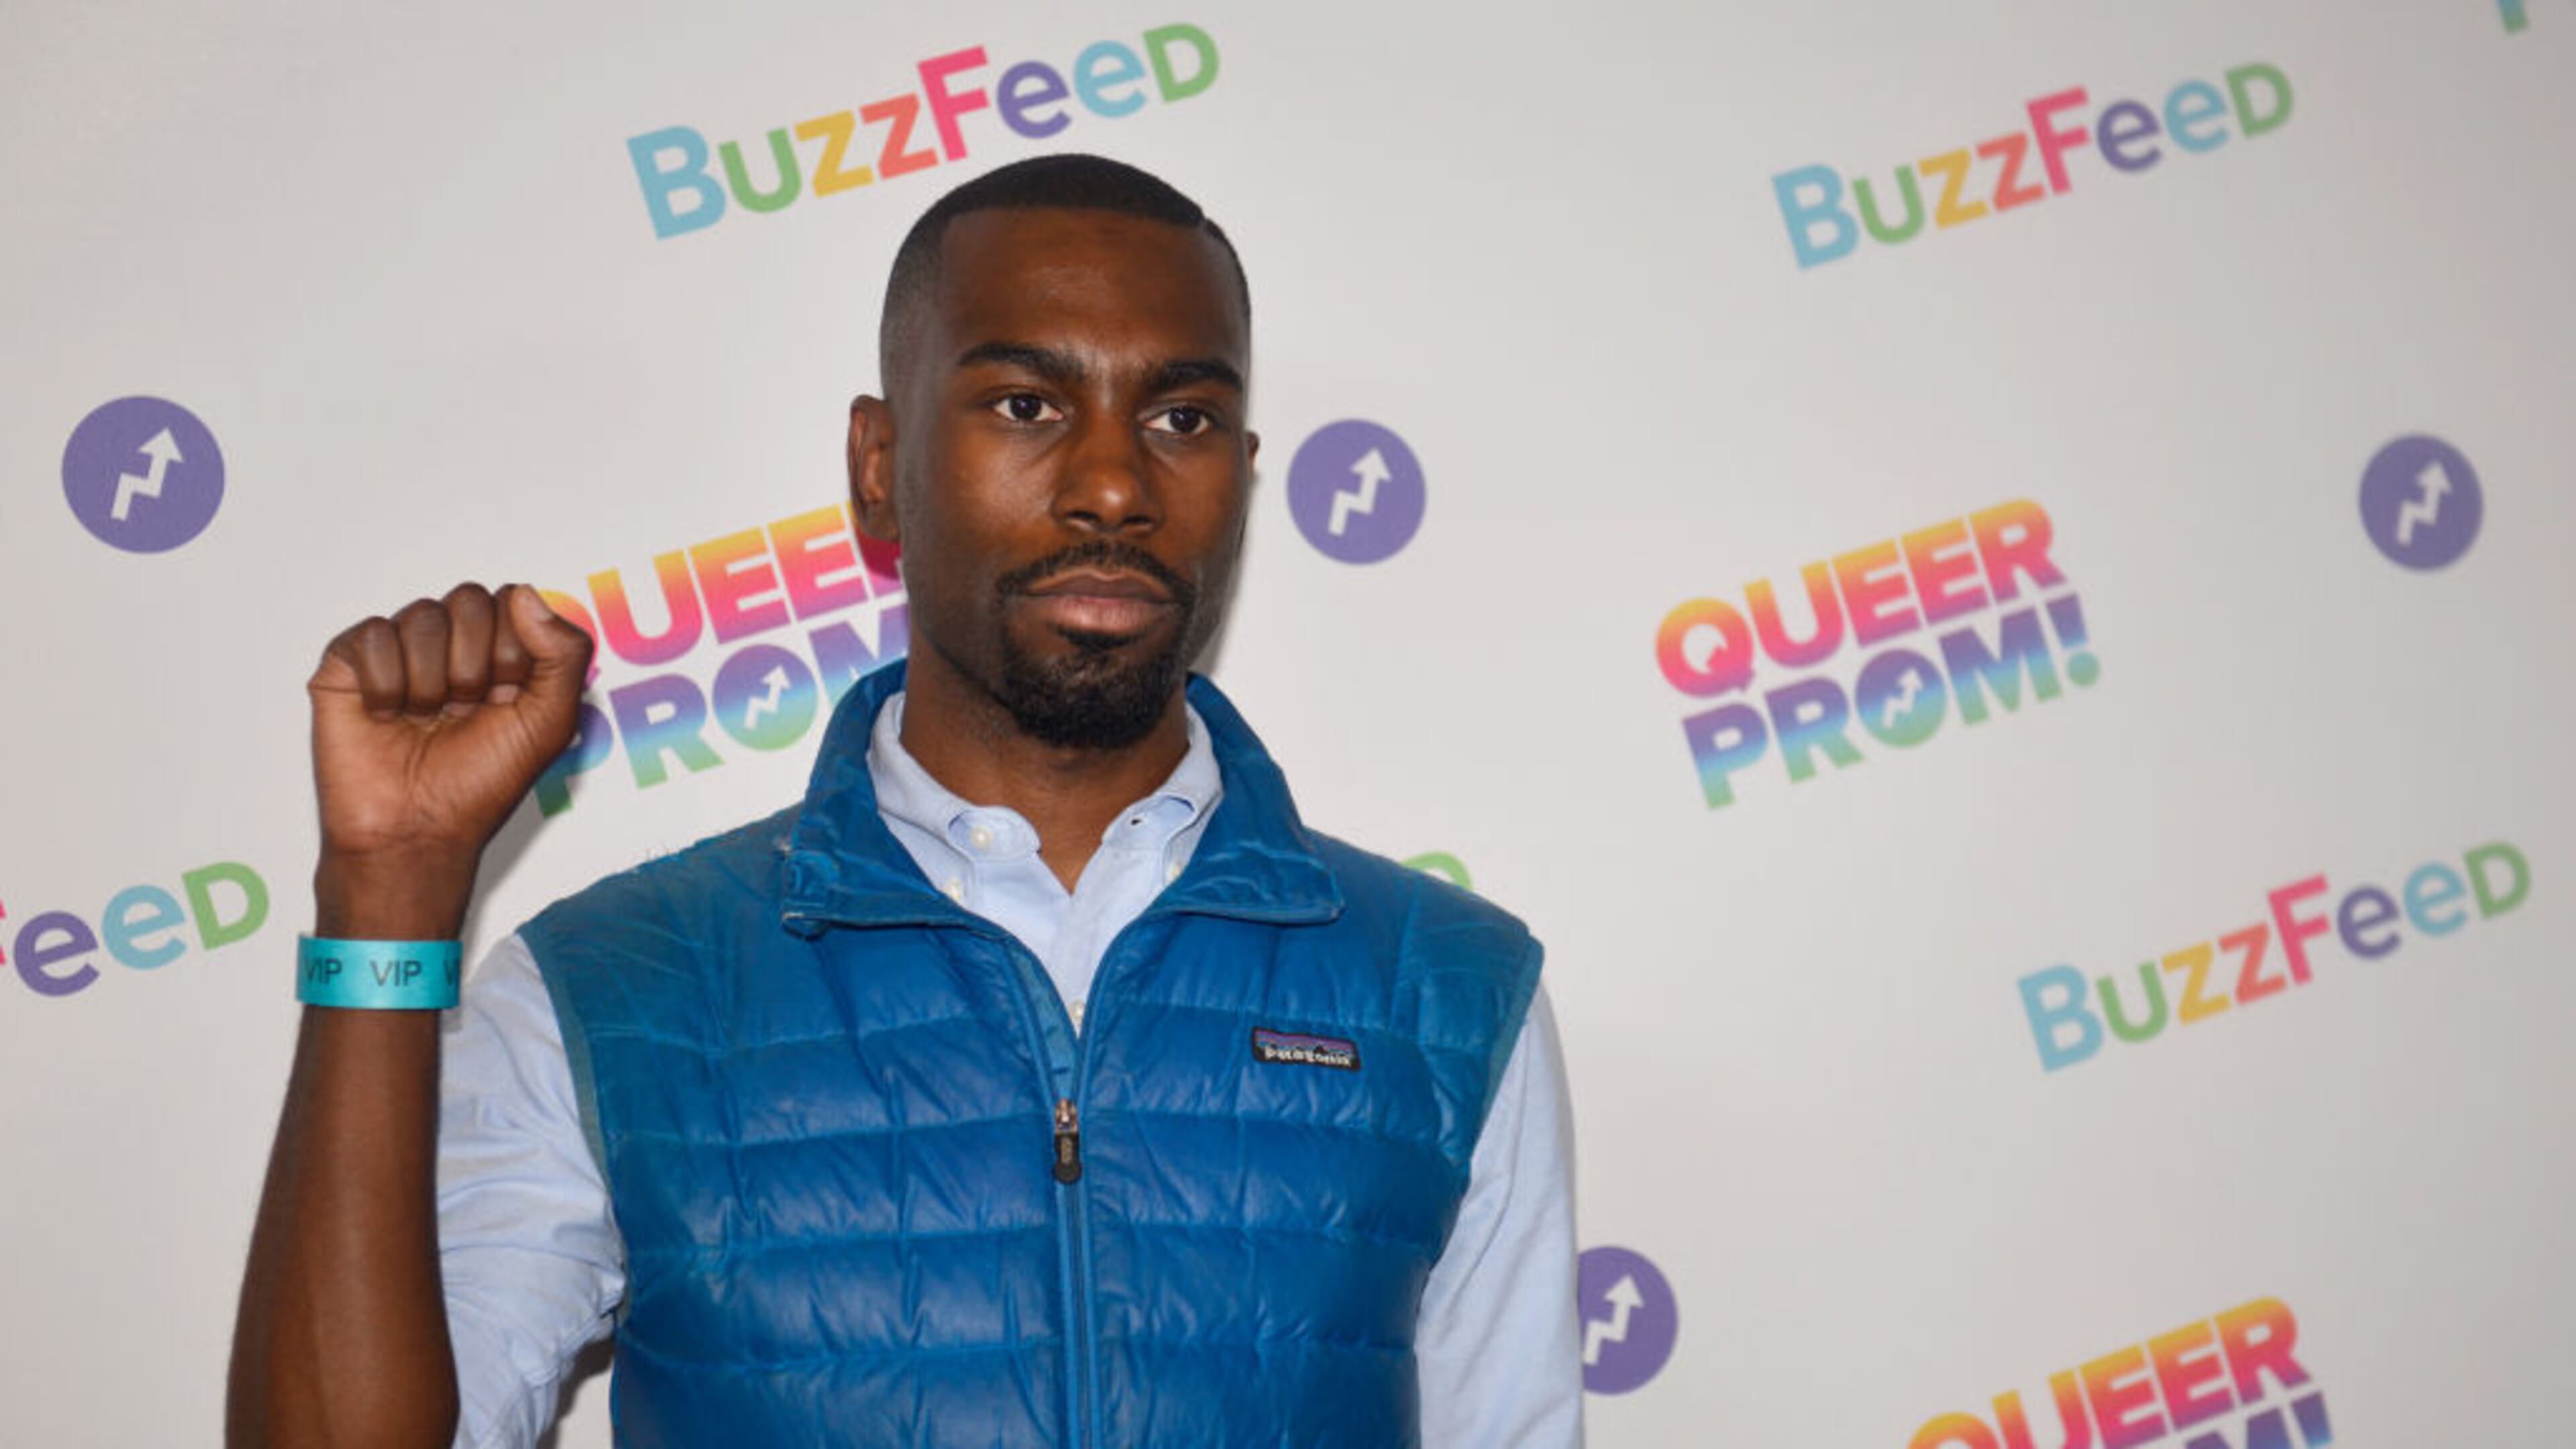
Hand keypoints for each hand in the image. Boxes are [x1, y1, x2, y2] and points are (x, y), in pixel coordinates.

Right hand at [306, 583, 591, 936]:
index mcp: (500, 652)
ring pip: (422, 615)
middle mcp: (449, 644)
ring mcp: (398, 650)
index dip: (513, 651)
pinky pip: (372, 634)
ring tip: (423, 719)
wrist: (416, 831)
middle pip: (469, 600)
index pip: (513, 600)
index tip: (503, 698)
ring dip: (431, 681)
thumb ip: (564, 653)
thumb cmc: (481, 782)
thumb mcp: (551, 722)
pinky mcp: (348, 664)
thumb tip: (525, 595)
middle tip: (461, 712)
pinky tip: (386, 716)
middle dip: (474, 666)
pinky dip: (386, 684)